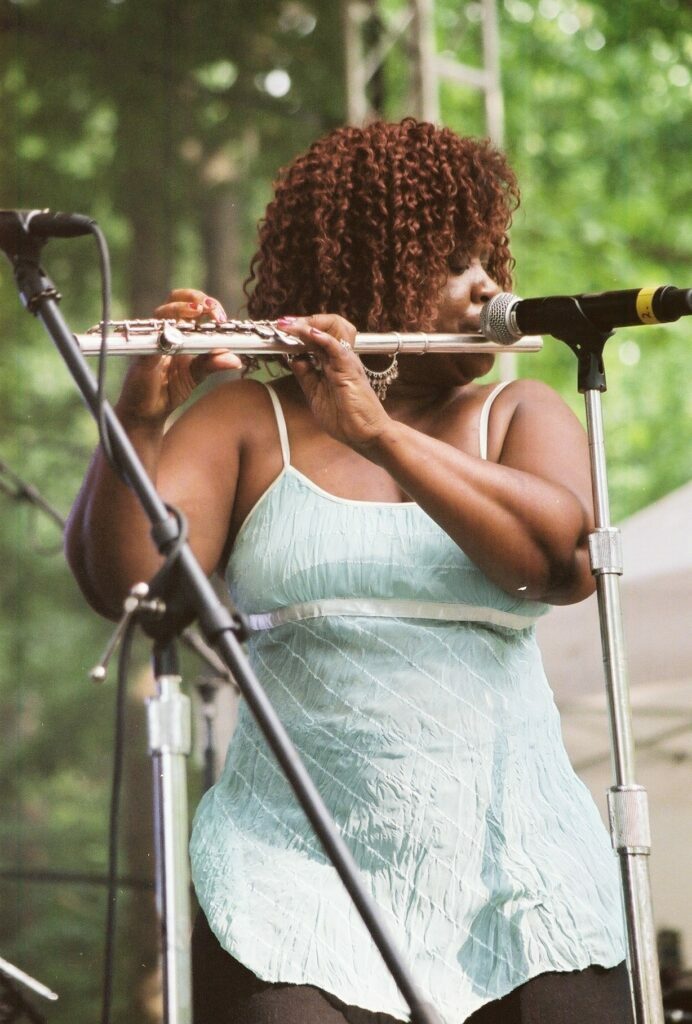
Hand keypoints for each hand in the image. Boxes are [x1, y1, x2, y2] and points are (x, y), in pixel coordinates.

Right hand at [116, 289, 242, 427]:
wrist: (148, 412)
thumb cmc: (169, 389)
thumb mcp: (196, 375)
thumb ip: (213, 364)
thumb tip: (237, 360)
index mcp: (180, 333)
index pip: (192, 306)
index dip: (208, 305)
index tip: (221, 316)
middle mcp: (165, 332)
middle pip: (175, 298)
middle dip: (196, 299)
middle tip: (212, 309)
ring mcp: (152, 340)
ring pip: (162, 312)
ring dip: (181, 309)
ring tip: (198, 312)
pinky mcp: (142, 355)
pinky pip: (153, 340)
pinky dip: (165, 336)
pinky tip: (177, 338)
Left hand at [277, 314, 389, 450]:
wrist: (365, 434)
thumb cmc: (346, 418)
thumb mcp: (316, 394)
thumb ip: (306, 376)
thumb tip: (294, 359)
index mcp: (332, 363)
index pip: (315, 338)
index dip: (298, 332)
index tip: (281, 330)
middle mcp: (340, 358)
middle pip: (322, 328)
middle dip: (300, 323)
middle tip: (282, 324)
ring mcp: (345, 361)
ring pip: (329, 332)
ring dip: (307, 326)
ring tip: (289, 325)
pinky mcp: (349, 369)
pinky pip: (336, 347)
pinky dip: (322, 338)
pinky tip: (309, 333)